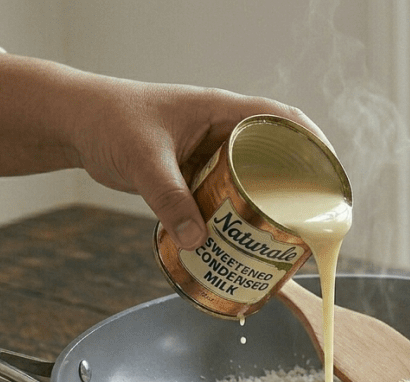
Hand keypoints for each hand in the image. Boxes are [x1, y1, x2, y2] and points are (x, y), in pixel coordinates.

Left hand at [69, 83, 324, 248]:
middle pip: (277, 156)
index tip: (331, 176)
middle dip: (299, 187)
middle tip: (313, 221)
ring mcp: (211, 153)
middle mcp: (224, 130)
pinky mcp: (197, 174)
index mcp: (222, 111)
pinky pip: (229, 195)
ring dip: (270, 206)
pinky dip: (240, 216)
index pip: (283, 120)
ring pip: (254, 179)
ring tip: (287, 239)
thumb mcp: (142, 159)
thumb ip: (168, 198)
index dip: (314, 145)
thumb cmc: (110, 122)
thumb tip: (199, 242)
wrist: (78, 125)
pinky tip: (244, 243)